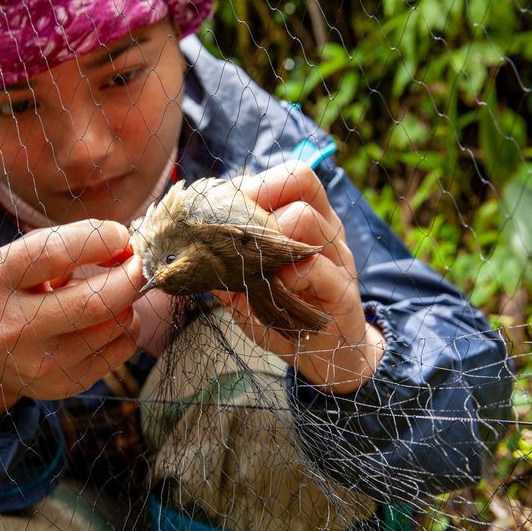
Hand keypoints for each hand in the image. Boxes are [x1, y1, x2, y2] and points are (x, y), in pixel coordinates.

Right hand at [0, 219, 144, 434]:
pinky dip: (126, 327)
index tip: (120, 235)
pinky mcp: (65, 384)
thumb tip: (124, 243)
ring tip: (110, 292)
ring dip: (127, 301)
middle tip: (136, 263)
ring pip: (116, 324)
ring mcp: (41, 363)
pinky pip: (122, 348)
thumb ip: (63, 244)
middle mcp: (15, 327)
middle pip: (95, 301)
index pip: (55, 254)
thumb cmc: (3, 294)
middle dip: (130, 276)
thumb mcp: (12, 259)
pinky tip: (106, 319)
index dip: (100, 239)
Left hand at [223, 161, 384, 394]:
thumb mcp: (248, 286)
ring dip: (269, 240)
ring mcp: (338, 257)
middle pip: (298, 183)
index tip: (226, 209)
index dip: (254, 184)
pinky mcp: (342, 290)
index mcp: (308, 220)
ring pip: (303, 217)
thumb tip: (189, 250)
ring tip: (256, 268)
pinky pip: (312, 267)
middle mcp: (326, 229)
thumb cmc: (283, 314)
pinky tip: (274, 292)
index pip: (289, 176)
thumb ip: (226, 265)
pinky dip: (286, 277)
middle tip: (238, 237)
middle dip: (257, 204)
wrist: (325, 354)